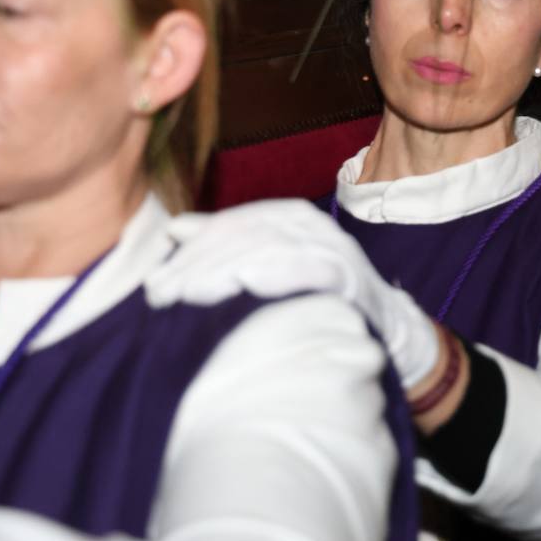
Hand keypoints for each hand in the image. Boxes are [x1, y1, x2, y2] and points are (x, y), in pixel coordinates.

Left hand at [145, 200, 441, 388]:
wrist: (384, 324)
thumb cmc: (315, 296)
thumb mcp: (269, 264)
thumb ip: (226, 244)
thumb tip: (177, 229)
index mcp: (286, 216)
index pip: (230, 225)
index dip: (191, 252)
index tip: (155, 283)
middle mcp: (308, 224)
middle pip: (243, 236)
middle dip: (198, 266)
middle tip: (162, 294)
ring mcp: (331, 247)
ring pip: (268, 249)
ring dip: (225, 271)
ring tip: (190, 295)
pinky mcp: (349, 274)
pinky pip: (309, 267)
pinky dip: (277, 272)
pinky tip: (247, 283)